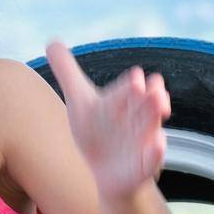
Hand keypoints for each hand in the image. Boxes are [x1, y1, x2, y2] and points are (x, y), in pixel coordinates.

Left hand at [45, 41, 170, 200]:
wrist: (105, 173)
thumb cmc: (96, 132)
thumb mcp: (81, 102)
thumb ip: (68, 72)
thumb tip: (52, 41)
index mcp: (126, 101)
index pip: (130, 89)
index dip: (132, 84)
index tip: (135, 78)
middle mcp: (139, 118)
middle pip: (147, 105)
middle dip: (151, 96)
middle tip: (153, 89)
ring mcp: (143, 142)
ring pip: (152, 128)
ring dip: (155, 117)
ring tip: (161, 107)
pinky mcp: (143, 166)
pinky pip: (152, 160)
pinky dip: (156, 153)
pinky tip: (158, 145)